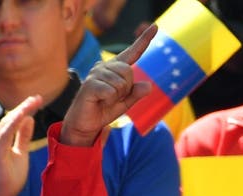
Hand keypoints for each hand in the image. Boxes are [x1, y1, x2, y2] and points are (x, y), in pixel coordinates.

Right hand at [0, 95, 42, 195]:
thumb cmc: (7, 179)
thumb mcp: (20, 154)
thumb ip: (23, 137)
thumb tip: (30, 119)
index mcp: (1, 140)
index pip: (14, 121)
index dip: (25, 109)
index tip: (38, 99)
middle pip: (11, 119)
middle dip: (24, 107)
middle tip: (38, 97)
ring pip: (8, 124)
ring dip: (21, 111)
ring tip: (33, 102)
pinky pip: (6, 135)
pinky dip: (14, 124)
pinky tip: (24, 115)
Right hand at [60, 24, 157, 146]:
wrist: (87, 123)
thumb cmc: (104, 109)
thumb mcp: (126, 103)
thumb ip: (136, 94)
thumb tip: (149, 85)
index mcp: (116, 69)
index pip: (133, 53)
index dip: (144, 40)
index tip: (155, 26)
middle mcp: (105, 67)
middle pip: (128, 72)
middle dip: (126, 89)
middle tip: (114, 97)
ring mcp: (96, 74)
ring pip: (121, 83)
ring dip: (117, 96)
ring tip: (106, 100)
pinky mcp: (90, 84)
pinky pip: (111, 91)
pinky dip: (110, 100)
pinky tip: (100, 101)